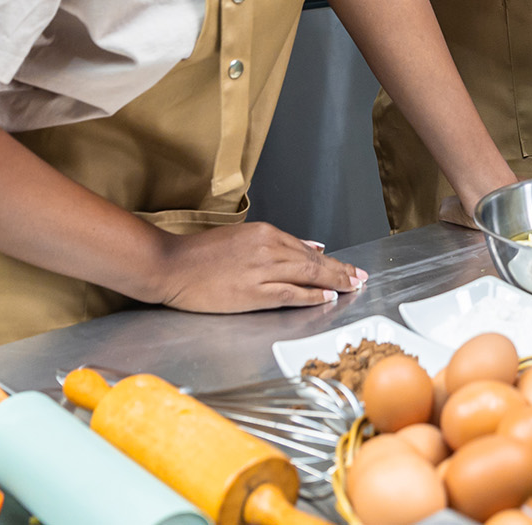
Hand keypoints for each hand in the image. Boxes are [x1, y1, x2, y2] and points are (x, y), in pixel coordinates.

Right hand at [155, 221, 364, 311]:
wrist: (170, 265)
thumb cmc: (200, 254)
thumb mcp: (242, 237)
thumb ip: (275, 243)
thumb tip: (311, 245)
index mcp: (265, 233)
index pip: (307, 248)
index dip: (332, 259)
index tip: (348, 267)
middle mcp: (268, 248)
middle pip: (313, 261)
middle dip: (341, 270)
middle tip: (361, 277)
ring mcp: (261, 270)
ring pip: (308, 275)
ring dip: (334, 281)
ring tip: (352, 287)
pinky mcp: (253, 292)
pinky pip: (291, 294)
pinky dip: (312, 295)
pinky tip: (327, 297)